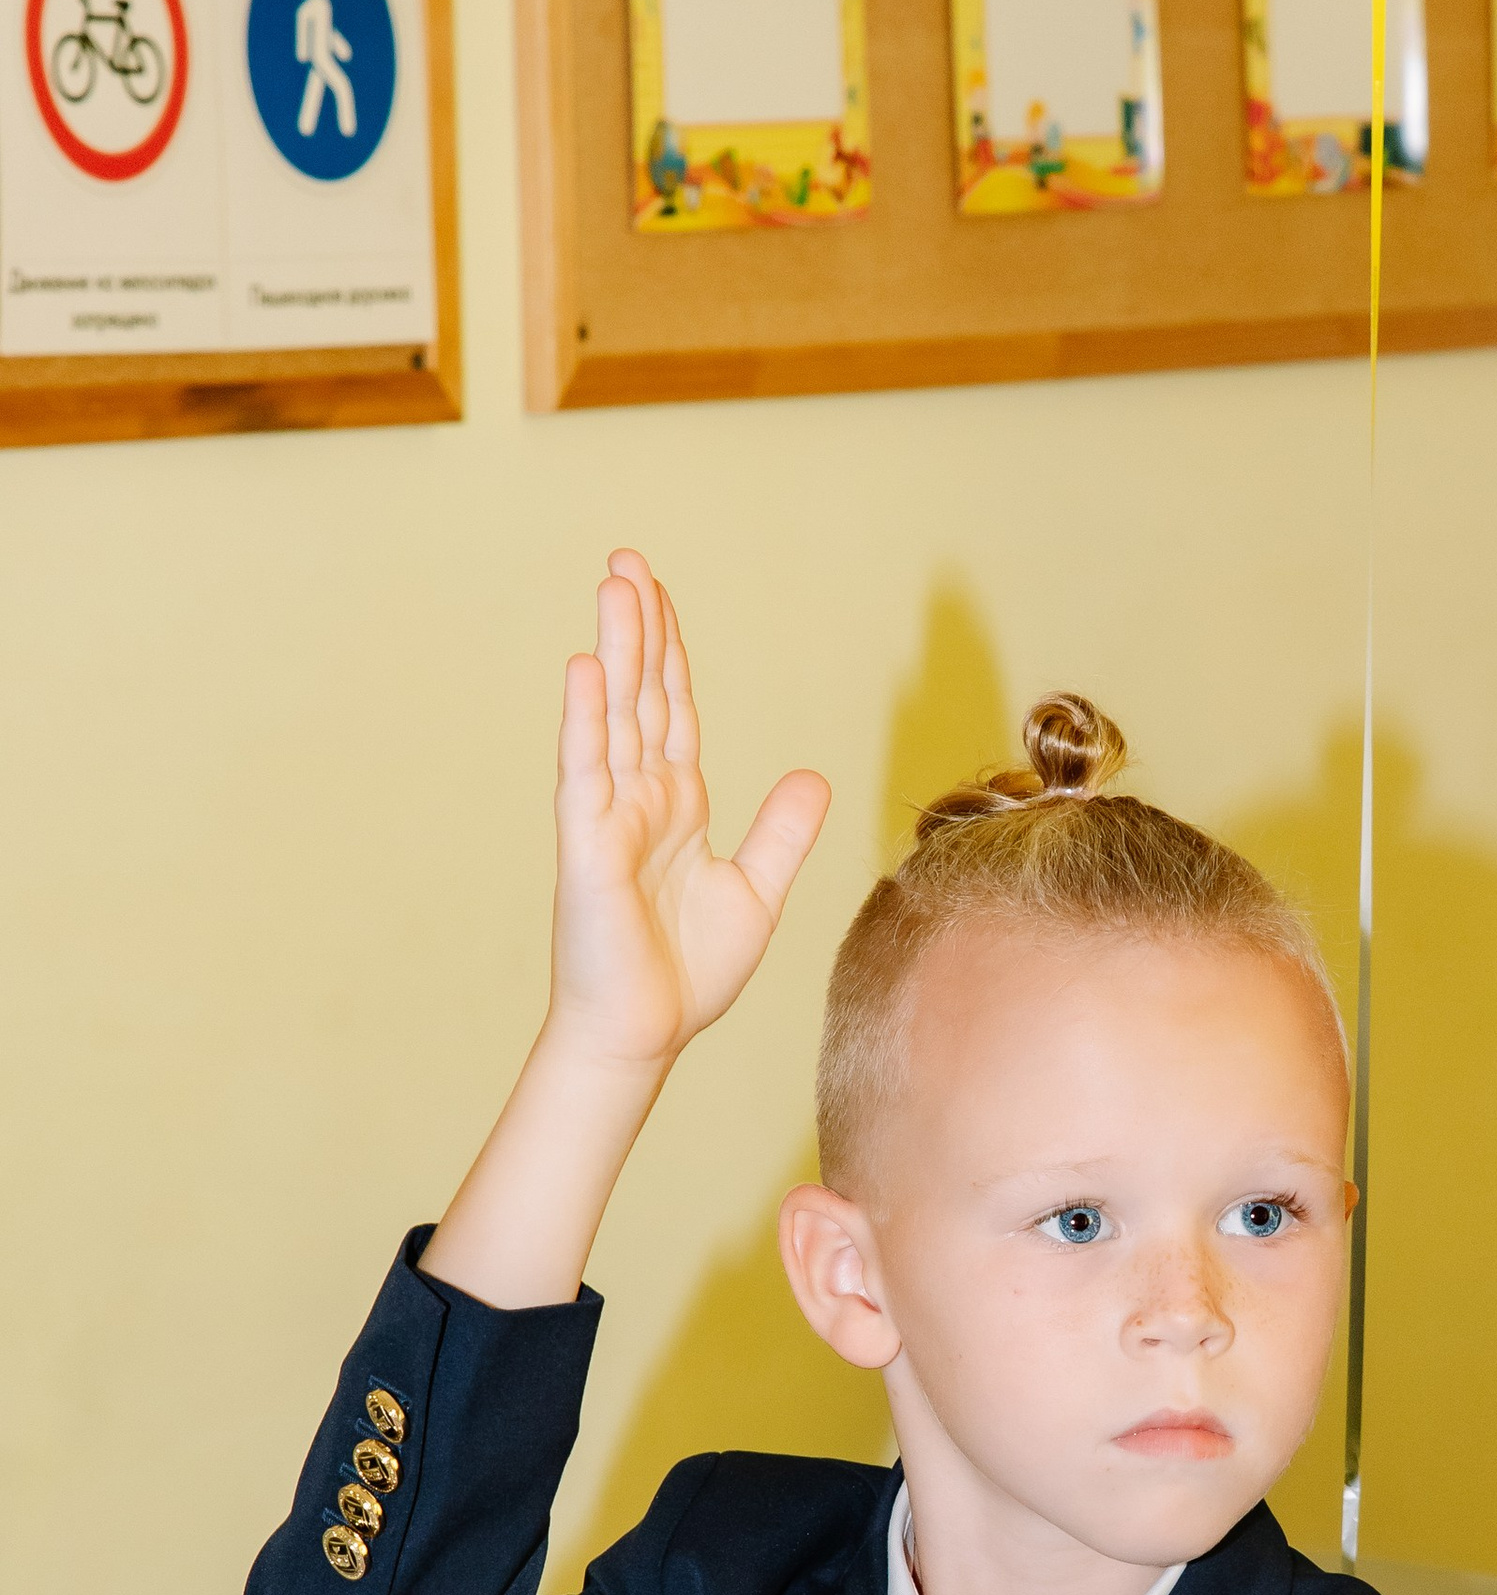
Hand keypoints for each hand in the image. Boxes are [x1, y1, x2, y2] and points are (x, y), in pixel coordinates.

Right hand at [547, 551, 830, 1080]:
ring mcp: (608, 816)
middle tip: (628, 560)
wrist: (644, 1034)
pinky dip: (586, 718)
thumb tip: (812, 772)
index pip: (673, 710)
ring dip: (615, 648)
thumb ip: (782, 832)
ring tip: (614, 585)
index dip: (670, 652)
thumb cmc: (687, 974)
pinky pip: (586, 770)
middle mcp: (638, 799)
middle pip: (640, 694)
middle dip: (637, 627)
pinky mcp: (587, 844)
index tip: (660, 594)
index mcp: (677, 806)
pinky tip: (588, 666)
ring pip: (613, 714)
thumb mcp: (757, 892)